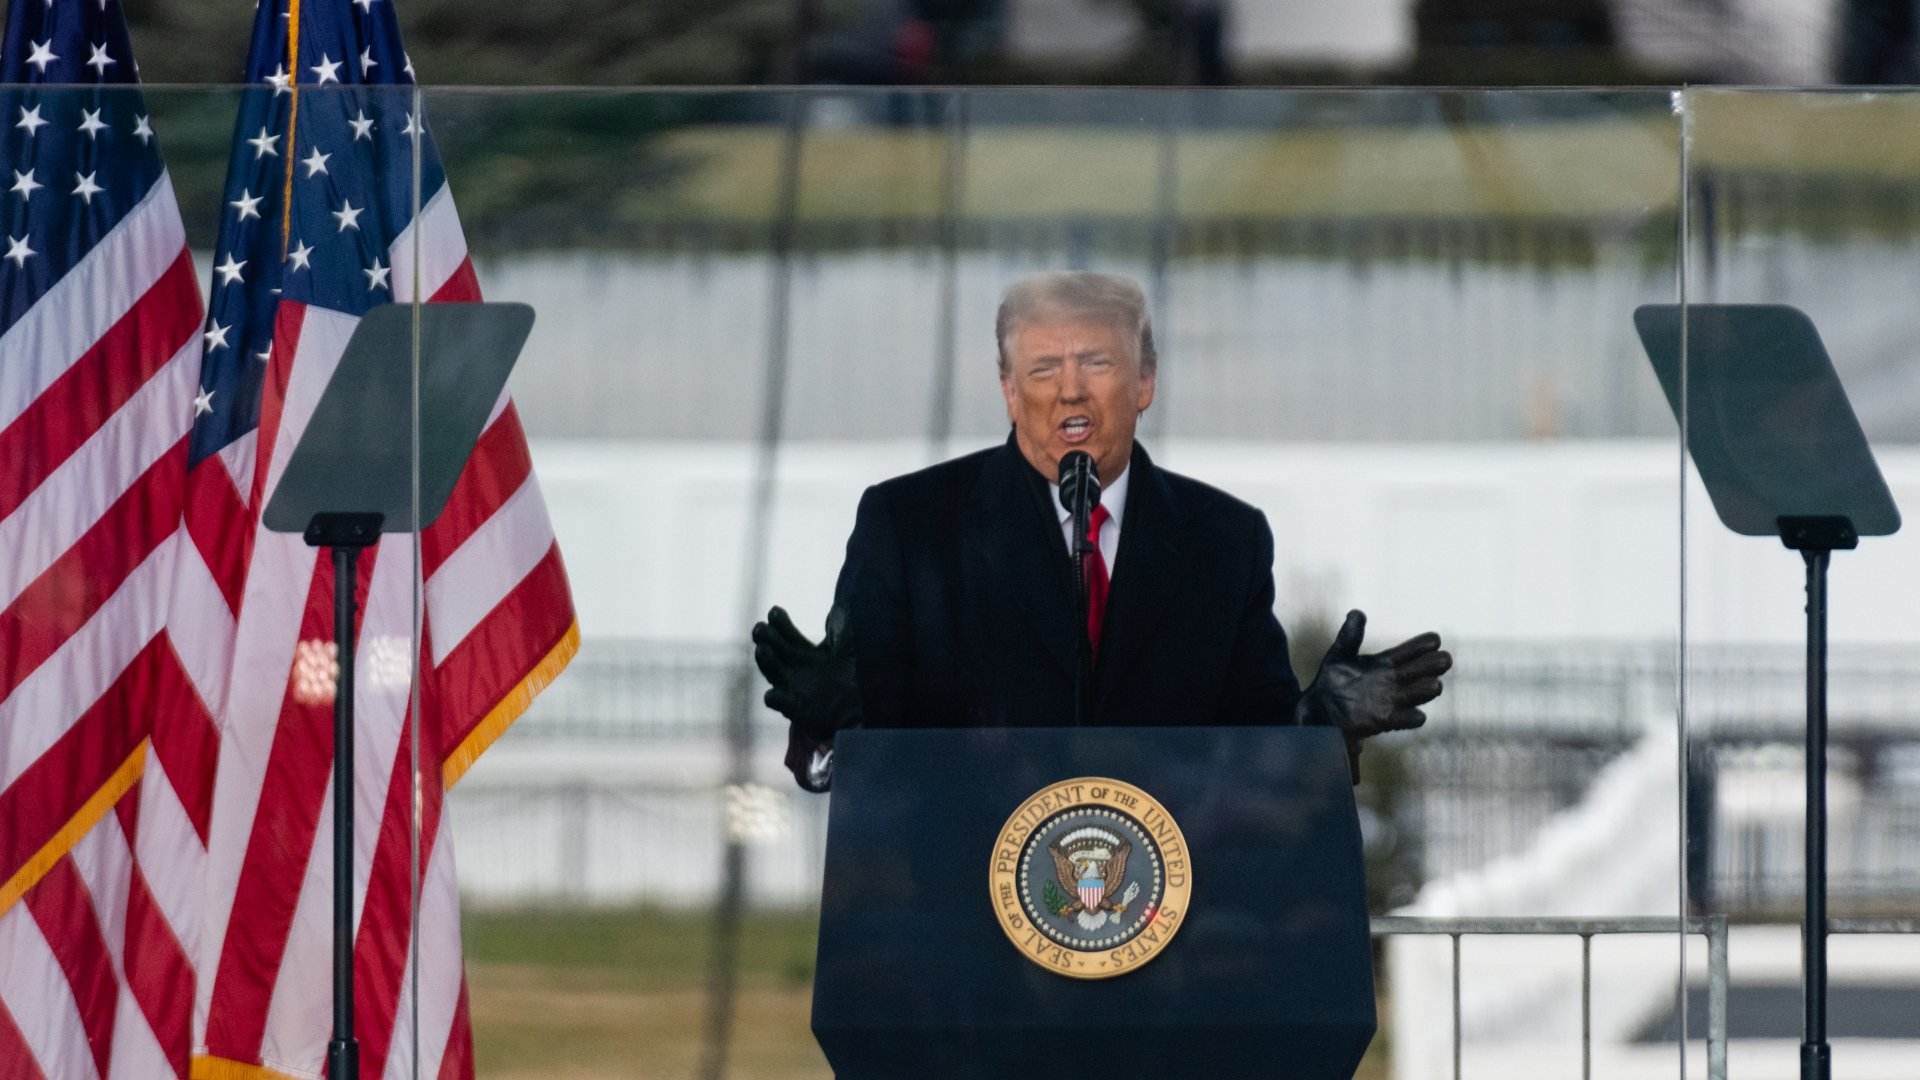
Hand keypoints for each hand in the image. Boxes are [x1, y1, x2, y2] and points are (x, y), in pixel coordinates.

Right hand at [752, 604, 861, 744]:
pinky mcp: (794, 708)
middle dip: (765, 637)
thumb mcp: (847, 651)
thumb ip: (841, 630)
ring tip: (762, 649)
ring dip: (765, 661)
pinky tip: (773, 694)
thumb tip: (839, 606)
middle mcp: (793, 668)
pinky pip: (778, 702)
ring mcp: (791, 687)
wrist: (859, 714)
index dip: (779, 622)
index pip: (785, 633)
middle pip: (773, 649)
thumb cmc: (849, 681)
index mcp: (803, 653)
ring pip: (771, 672)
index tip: (775, 612)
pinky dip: (774, 698)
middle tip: (760, 628)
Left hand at [1295, 610, 1450, 782]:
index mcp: (1385, 663)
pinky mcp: (1384, 720)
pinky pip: (1404, 720)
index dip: (1421, 645)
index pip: (1409, 651)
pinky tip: (1417, 715)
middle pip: (1420, 671)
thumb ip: (1349, 636)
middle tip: (1444, 659)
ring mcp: (1391, 700)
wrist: (1320, 709)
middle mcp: (1393, 681)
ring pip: (1417, 694)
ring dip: (1426, 690)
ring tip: (1435, 685)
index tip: (1434, 639)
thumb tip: (1357, 613)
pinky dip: (1411, 718)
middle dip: (1433, 665)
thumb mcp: (1339, 655)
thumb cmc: (1333, 681)